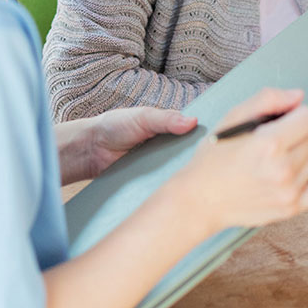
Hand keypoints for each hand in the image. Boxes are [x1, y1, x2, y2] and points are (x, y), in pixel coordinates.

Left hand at [57, 108, 196, 184]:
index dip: (204, 140)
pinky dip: (165, 188)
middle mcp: (168, 149)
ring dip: (181, 176)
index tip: (216, 143)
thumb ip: (166, 119)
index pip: (194, 136)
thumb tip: (192, 121)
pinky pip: (160, 187)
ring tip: (193, 181)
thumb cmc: (115, 126)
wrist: (90, 149)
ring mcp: (159, 167)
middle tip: (206, 165)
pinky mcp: (148, 183)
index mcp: (170, 130)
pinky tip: (171, 191)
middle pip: (188, 157)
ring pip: (176, 173)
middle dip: (196, 160)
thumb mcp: (143, 117)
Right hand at [171, 88, 307, 234]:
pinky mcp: (290, 209)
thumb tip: (298, 96)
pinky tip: (301, 170)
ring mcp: (288, 192)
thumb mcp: (233, 117)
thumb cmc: (214, 156)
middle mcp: (283, 169)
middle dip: (296, 133)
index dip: (295, 113)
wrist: (200, 199)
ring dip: (299, 154)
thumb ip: (268, 99)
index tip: (282, 118)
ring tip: (273, 158)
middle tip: (272, 139)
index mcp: (270, 143)